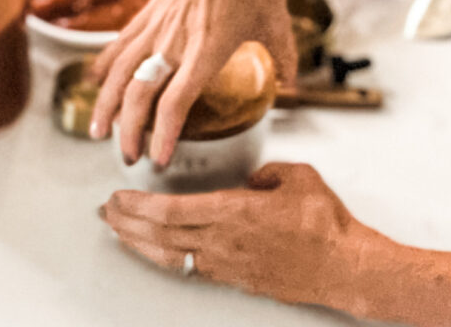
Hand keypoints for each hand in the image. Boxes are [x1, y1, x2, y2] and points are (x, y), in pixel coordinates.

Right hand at [88, 0, 295, 165]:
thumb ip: (285, 60)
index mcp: (208, 50)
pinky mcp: (151, 8)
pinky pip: (121, 41)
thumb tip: (292, 88)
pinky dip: (105, 64)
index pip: (176, 103)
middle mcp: (176, 40)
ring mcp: (159, 23)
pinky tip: (96, 81)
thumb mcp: (277, 24)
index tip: (160, 160)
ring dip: (106, 104)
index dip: (164, 135)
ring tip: (99, 130)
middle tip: (127, 156)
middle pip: (140, 94)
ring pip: (120, 70)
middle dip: (129, 131)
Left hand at [101, 163, 368, 307]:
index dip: (139, 206)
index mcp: (235, 211)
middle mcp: (224, 241)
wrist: (343, 265)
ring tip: (119, 232)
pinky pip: (190, 268)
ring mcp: (227, 264)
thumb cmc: (325, 224)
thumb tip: (252, 179)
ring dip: (139, 244)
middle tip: (106, 212)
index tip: (119, 196)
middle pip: (161, 235)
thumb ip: (269, 172)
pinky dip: (165, 258)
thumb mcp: (299, 176)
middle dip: (127, 223)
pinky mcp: (236, 278)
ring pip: (170, 256)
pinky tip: (158, 252)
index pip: (172, 211)